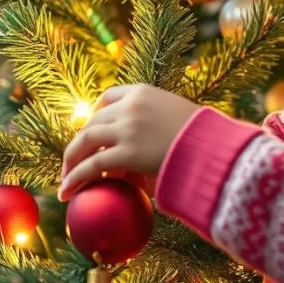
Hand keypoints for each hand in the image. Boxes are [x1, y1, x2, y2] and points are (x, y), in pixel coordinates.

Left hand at [58, 85, 201, 201]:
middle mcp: (131, 105)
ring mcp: (127, 127)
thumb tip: (146, 152)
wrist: (219, 148)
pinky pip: (92, 165)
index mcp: (144, 91)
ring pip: (85, 140)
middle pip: (93, 121)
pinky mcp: (127, 152)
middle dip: (80, 143)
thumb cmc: (207, 138)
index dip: (95, 114)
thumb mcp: (178, 120)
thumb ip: (156, 128)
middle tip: (73, 162)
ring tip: (65, 180)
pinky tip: (67, 191)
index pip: (108, 97)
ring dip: (71, 160)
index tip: (91, 129)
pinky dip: (75, 177)